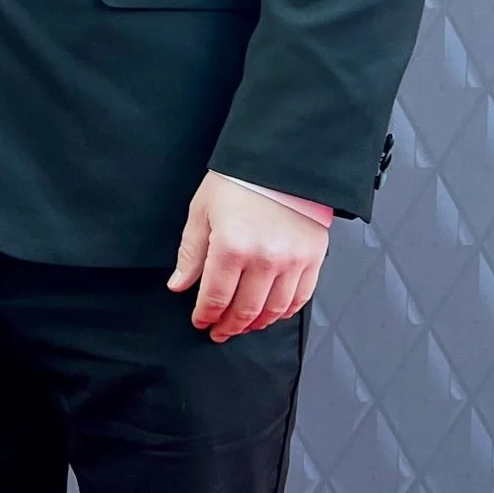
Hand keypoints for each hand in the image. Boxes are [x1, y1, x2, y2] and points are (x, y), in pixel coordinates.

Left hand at [168, 172, 327, 340]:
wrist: (281, 161)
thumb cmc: (239, 181)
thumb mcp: (202, 211)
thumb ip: (191, 253)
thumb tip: (180, 284)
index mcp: (231, 247)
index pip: (215, 297)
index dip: (205, 315)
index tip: (200, 321)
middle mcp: (264, 259)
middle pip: (245, 310)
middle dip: (229, 326)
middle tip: (219, 331)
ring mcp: (293, 261)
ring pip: (273, 310)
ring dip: (256, 323)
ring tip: (243, 325)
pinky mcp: (313, 258)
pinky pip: (300, 298)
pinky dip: (284, 311)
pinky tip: (271, 312)